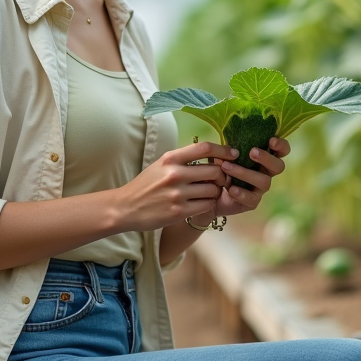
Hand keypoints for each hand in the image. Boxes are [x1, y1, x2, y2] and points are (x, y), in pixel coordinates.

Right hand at [114, 141, 237, 231]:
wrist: (126, 207)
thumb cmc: (147, 184)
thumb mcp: (161, 165)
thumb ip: (183, 159)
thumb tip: (212, 153)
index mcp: (170, 159)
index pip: (204, 148)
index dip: (224, 150)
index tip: (234, 154)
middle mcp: (174, 174)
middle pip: (214, 171)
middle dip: (222, 176)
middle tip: (221, 181)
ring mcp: (177, 194)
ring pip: (213, 190)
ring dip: (215, 193)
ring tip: (207, 194)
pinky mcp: (178, 212)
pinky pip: (206, 206)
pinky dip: (208, 205)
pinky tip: (200, 204)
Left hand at [208, 137, 290, 218]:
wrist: (211, 190)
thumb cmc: (222, 166)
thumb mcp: (225, 154)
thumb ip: (231, 148)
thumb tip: (232, 145)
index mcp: (264, 157)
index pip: (282, 151)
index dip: (281, 145)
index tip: (271, 140)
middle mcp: (266, 172)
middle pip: (279, 167)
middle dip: (267, 158)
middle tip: (252, 152)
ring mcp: (261, 188)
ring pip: (264, 181)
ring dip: (245, 173)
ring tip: (226, 167)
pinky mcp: (253, 202)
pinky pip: (252, 198)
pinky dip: (241, 193)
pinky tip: (230, 188)